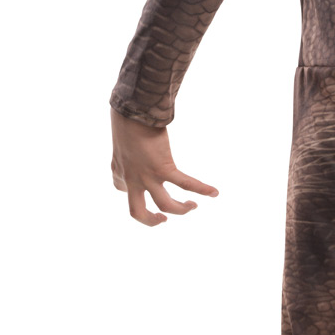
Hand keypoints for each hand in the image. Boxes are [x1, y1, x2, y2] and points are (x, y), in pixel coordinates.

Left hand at [110, 106, 218, 226]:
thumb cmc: (126, 121)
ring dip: (180, 209)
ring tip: (192, 206)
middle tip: (164, 219)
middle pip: (137, 212)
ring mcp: (146, 177)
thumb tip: (138, 142)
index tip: (146, 184)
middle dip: (151, 220)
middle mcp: (131, 179)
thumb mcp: (121, 141)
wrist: (129, 114)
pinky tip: (214, 192)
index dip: (136, 190)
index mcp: (120, 172)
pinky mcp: (162, 169)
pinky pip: (185, 183)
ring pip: (164, 204)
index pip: (124, 190)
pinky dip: (202, 189)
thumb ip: (128, 149)